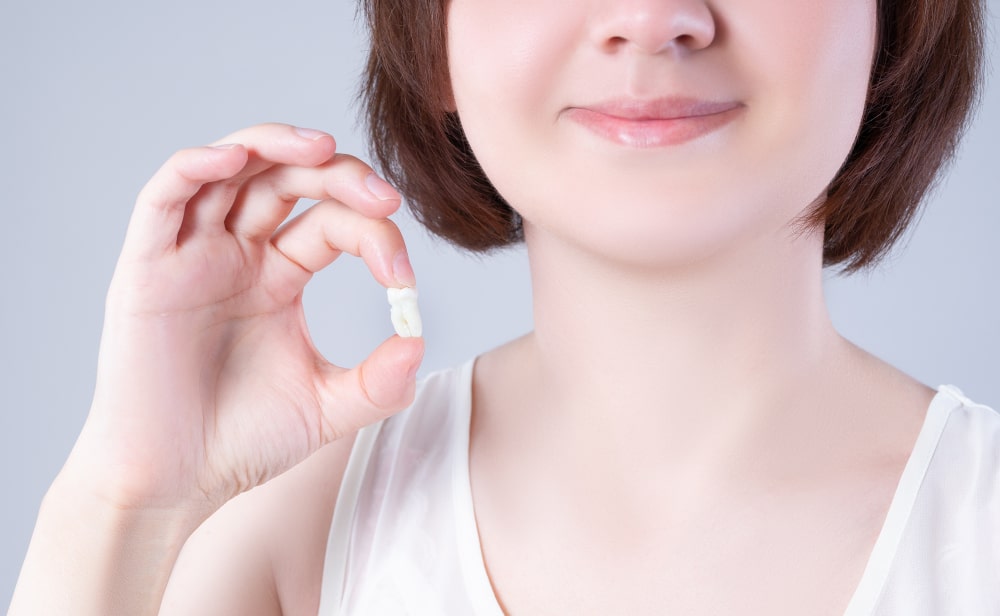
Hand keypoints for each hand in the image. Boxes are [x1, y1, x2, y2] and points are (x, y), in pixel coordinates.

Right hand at [66, 123, 422, 518]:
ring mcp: (192, 256)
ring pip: (229, 171)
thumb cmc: (241, 442)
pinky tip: (235, 157)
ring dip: (273, 145)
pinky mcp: (147, 267)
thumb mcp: (326, 408)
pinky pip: (165, 198)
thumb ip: (378, 382)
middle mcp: (237, 254)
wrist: (174, 484)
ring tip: (323, 146)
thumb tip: (419, 341)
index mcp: (279, 277)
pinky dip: (196, 166)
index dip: (374, 234)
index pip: (332, 223)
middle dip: (340, 177)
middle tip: (385, 195)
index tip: (404, 277)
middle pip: (287, 181)